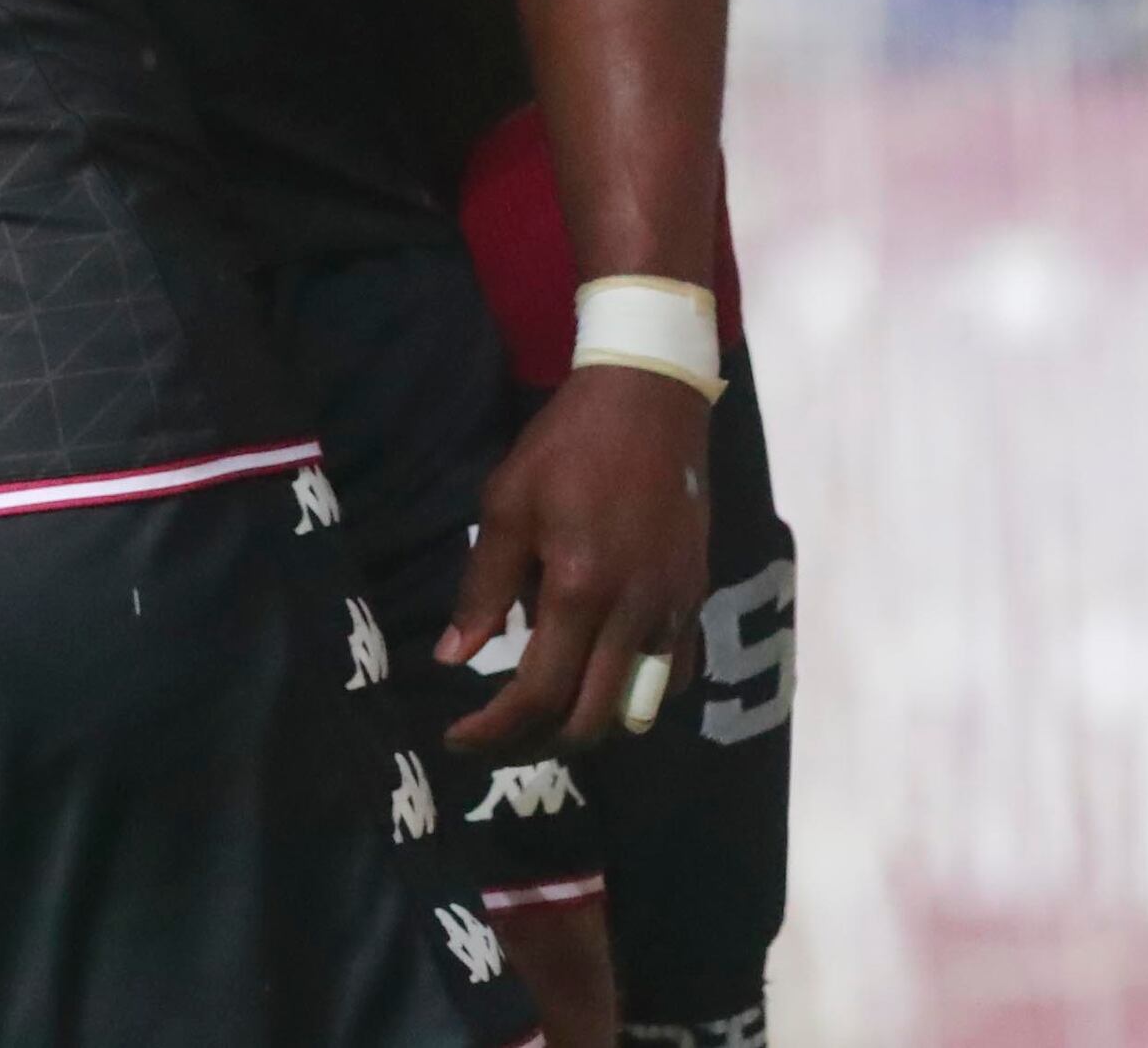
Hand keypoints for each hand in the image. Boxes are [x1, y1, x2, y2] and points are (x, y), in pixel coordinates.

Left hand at [441, 363, 712, 754]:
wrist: (650, 402)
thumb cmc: (566, 447)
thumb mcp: (506, 504)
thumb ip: (483, 588)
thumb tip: (452, 657)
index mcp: (579, 589)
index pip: (539, 694)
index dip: (495, 731)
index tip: (457, 738)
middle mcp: (633, 614)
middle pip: (590, 721)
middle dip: (536, 745)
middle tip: (496, 739)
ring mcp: (672, 611)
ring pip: (636, 710)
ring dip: (587, 729)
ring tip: (542, 719)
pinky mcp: (695, 600)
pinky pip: (671, 677)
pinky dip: (633, 697)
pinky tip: (598, 680)